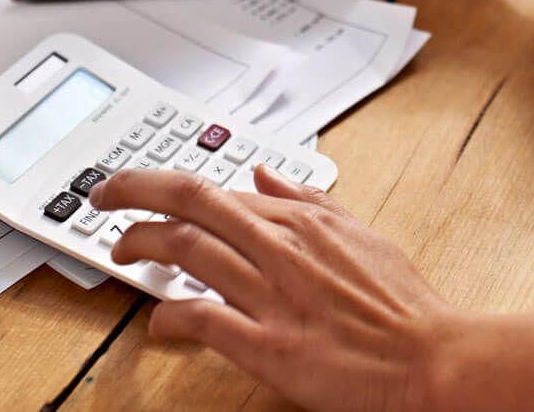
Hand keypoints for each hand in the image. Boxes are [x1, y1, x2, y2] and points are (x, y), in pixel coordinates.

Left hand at [91, 166, 458, 411]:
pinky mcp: (268, 345)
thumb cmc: (401, 305)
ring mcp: (271, 296)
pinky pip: (202, 319)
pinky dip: (169, 316)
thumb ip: (309, 201)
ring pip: (186, 251)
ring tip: (123, 252)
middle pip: (189, 202)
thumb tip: (264, 173)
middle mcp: (281, 248)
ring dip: (142, 247)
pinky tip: (159, 321)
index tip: (141, 191)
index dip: (166, 186)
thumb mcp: (361, 232)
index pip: (217, 189)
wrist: (429, 358)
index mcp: (302, 221)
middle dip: (134, 192)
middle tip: (104, 197)